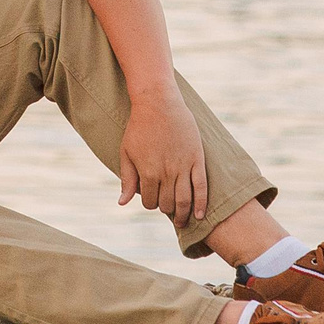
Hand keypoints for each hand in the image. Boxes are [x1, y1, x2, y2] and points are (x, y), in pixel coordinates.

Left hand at [116, 85, 207, 227]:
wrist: (158, 102)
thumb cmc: (139, 126)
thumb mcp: (126, 152)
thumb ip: (127, 179)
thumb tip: (122, 203)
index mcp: (147, 172)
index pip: (149, 202)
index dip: (150, 203)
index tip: (151, 199)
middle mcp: (166, 172)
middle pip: (167, 204)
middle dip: (166, 208)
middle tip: (167, 207)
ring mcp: (183, 166)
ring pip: (184, 200)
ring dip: (182, 214)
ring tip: (182, 221)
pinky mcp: (196, 159)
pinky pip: (201, 187)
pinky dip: (201, 204)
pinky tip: (200, 214)